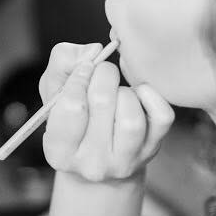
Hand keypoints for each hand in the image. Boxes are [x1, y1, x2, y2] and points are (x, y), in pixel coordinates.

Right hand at [38, 42, 173, 181]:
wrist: (99, 161)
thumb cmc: (73, 119)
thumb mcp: (54, 92)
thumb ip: (63, 63)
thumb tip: (94, 51)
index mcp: (60, 152)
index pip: (72, 106)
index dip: (79, 77)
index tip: (84, 68)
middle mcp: (92, 163)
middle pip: (102, 103)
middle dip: (103, 75)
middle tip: (102, 72)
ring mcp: (125, 161)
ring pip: (132, 117)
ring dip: (125, 92)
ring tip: (118, 91)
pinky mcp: (151, 150)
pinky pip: (161, 117)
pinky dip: (152, 97)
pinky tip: (139, 95)